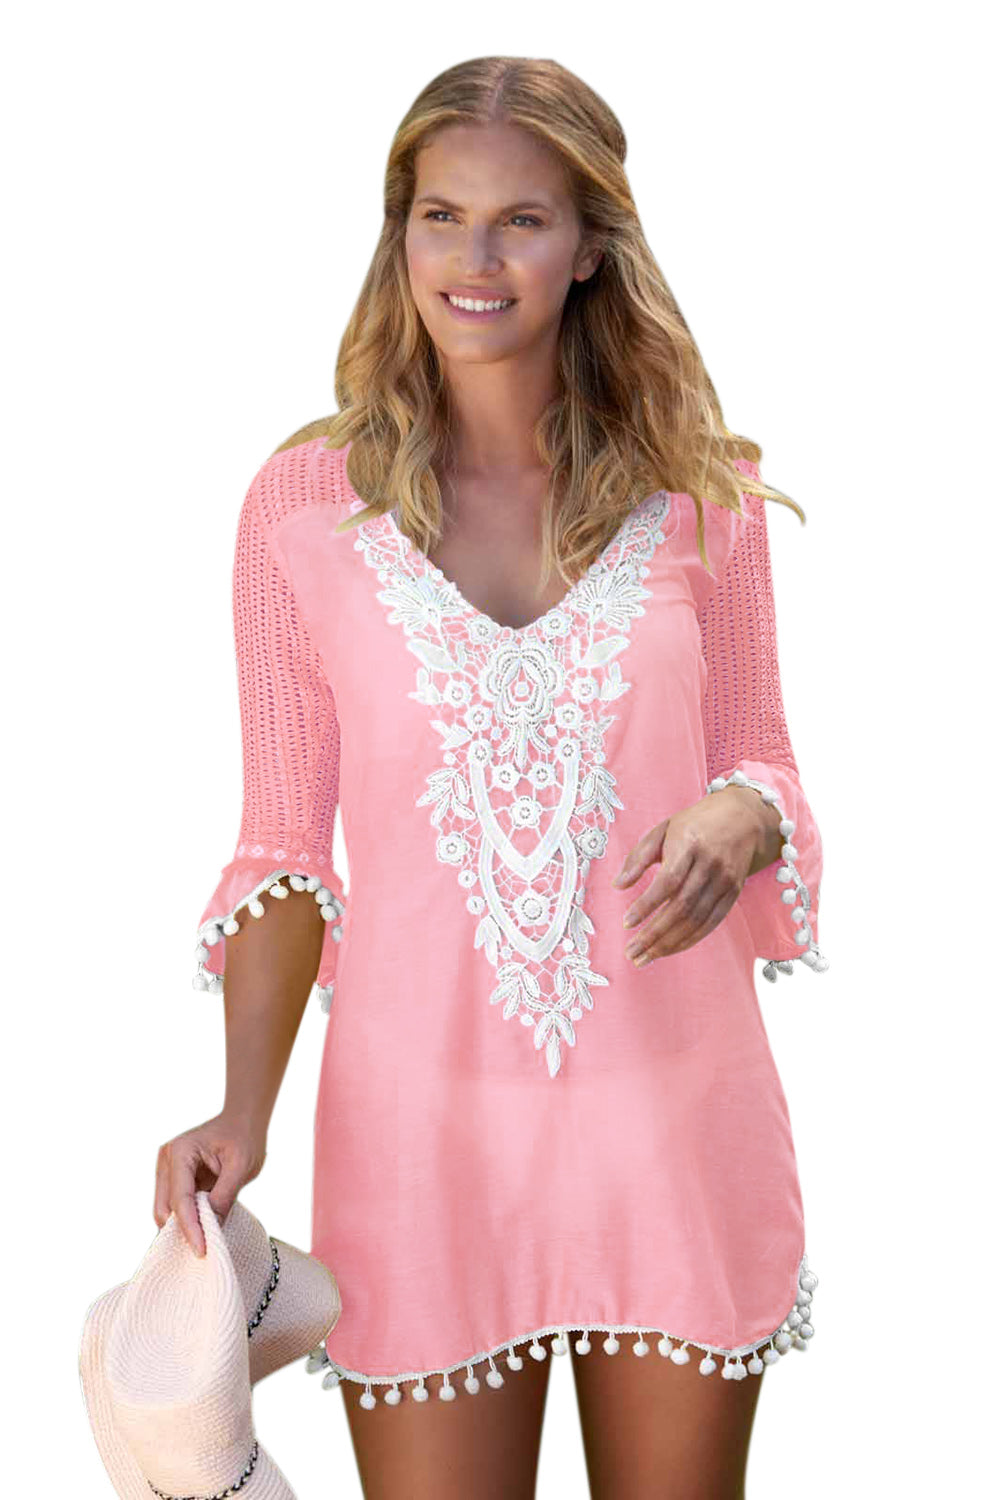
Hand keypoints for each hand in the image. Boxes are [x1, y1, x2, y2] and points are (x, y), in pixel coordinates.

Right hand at [153, 1112, 267, 1256]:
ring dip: (181, 1228)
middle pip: (164, 1208)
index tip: (201, 1250)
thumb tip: (212, 1228)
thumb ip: (225, 1196)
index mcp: (181, 1151)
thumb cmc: (244, 1137)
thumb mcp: (241, 1165)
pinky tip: (198, 1234)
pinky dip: (185, 1221)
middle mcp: (167, 1160)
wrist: (243, 1121)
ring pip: (165, 1211)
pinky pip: (175, 1207)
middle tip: (203, 1253)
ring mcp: (167, 1170)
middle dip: (181, 1231)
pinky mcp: (174, 1180)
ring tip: (203, 1246)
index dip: (189, 1226)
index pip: (180, 1198)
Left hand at [612, 787, 778, 965]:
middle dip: (654, 934)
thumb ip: (638, 857)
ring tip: (643, 958)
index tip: (627, 922)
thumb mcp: (662, 830)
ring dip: (668, 944)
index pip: (668, 881)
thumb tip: (617, 886)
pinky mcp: (733, 893)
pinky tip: (668, 950)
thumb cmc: (693, 823)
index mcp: (689, 843)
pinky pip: (711, 924)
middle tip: (631, 952)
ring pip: (696, 920)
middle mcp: (710, 864)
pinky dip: (688, 940)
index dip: (647, 904)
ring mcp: (725, 881)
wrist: (742, 817)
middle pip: (682, 907)